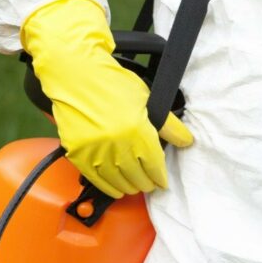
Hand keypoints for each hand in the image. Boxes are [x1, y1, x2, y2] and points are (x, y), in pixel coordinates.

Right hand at [22, 0, 192, 197]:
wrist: (75, 74)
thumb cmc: (112, 83)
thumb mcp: (147, 99)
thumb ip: (168, 125)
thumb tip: (186, 141)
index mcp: (138, 131)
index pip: (155, 167)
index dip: (160, 178)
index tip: (162, 182)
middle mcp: (118, 145)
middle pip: (139, 178)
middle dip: (147, 183)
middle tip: (149, 182)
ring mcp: (96, 151)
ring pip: (120, 183)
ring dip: (130, 186)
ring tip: (135, 184)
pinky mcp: (79, 154)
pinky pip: (98, 181)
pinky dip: (110, 188)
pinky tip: (117, 188)